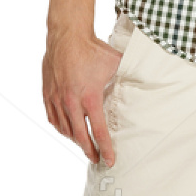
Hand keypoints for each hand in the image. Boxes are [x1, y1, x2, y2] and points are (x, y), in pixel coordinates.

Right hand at [42, 27, 122, 165]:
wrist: (67, 35)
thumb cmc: (93, 49)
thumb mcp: (116, 64)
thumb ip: (129, 76)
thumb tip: (148, 81)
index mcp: (90, 97)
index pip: (98, 131)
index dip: (106, 148)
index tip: (111, 160)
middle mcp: (71, 102)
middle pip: (80, 137)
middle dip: (89, 151)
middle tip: (96, 159)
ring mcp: (57, 98)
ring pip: (65, 129)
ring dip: (75, 140)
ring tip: (84, 144)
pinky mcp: (48, 93)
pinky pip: (53, 118)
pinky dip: (61, 128)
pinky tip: (67, 130)